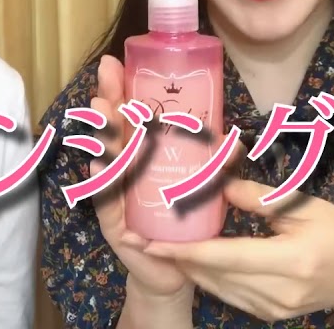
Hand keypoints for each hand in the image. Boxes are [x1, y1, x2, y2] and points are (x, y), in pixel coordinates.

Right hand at [88, 56, 191, 301]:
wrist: (176, 272)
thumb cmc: (182, 223)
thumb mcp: (198, 188)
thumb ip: (210, 164)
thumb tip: (233, 139)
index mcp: (139, 157)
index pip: (127, 118)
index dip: (120, 90)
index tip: (115, 62)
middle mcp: (122, 172)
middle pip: (111, 132)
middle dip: (108, 101)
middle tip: (106, 75)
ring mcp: (115, 196)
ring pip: (106, 160)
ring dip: (103, 133)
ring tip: (102, 109)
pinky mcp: (115, 225)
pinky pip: (107, 201)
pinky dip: (104, 182)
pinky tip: (100, 164)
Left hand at [141, 177, 333, 322]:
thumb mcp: (305, 205)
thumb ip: (259, 197)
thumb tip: (218, 184)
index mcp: (292, 260)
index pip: (227, 256)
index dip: (186, 250)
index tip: (151, 242)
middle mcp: (280, 290)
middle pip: (216, 274)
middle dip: (177, 257)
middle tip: (142, 237)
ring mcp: (274, 308)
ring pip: (218, 287)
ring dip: (189, 266)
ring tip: (159, 244)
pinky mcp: (269, 314)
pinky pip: (229, 294)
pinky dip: (208, 276)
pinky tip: (192, 258)